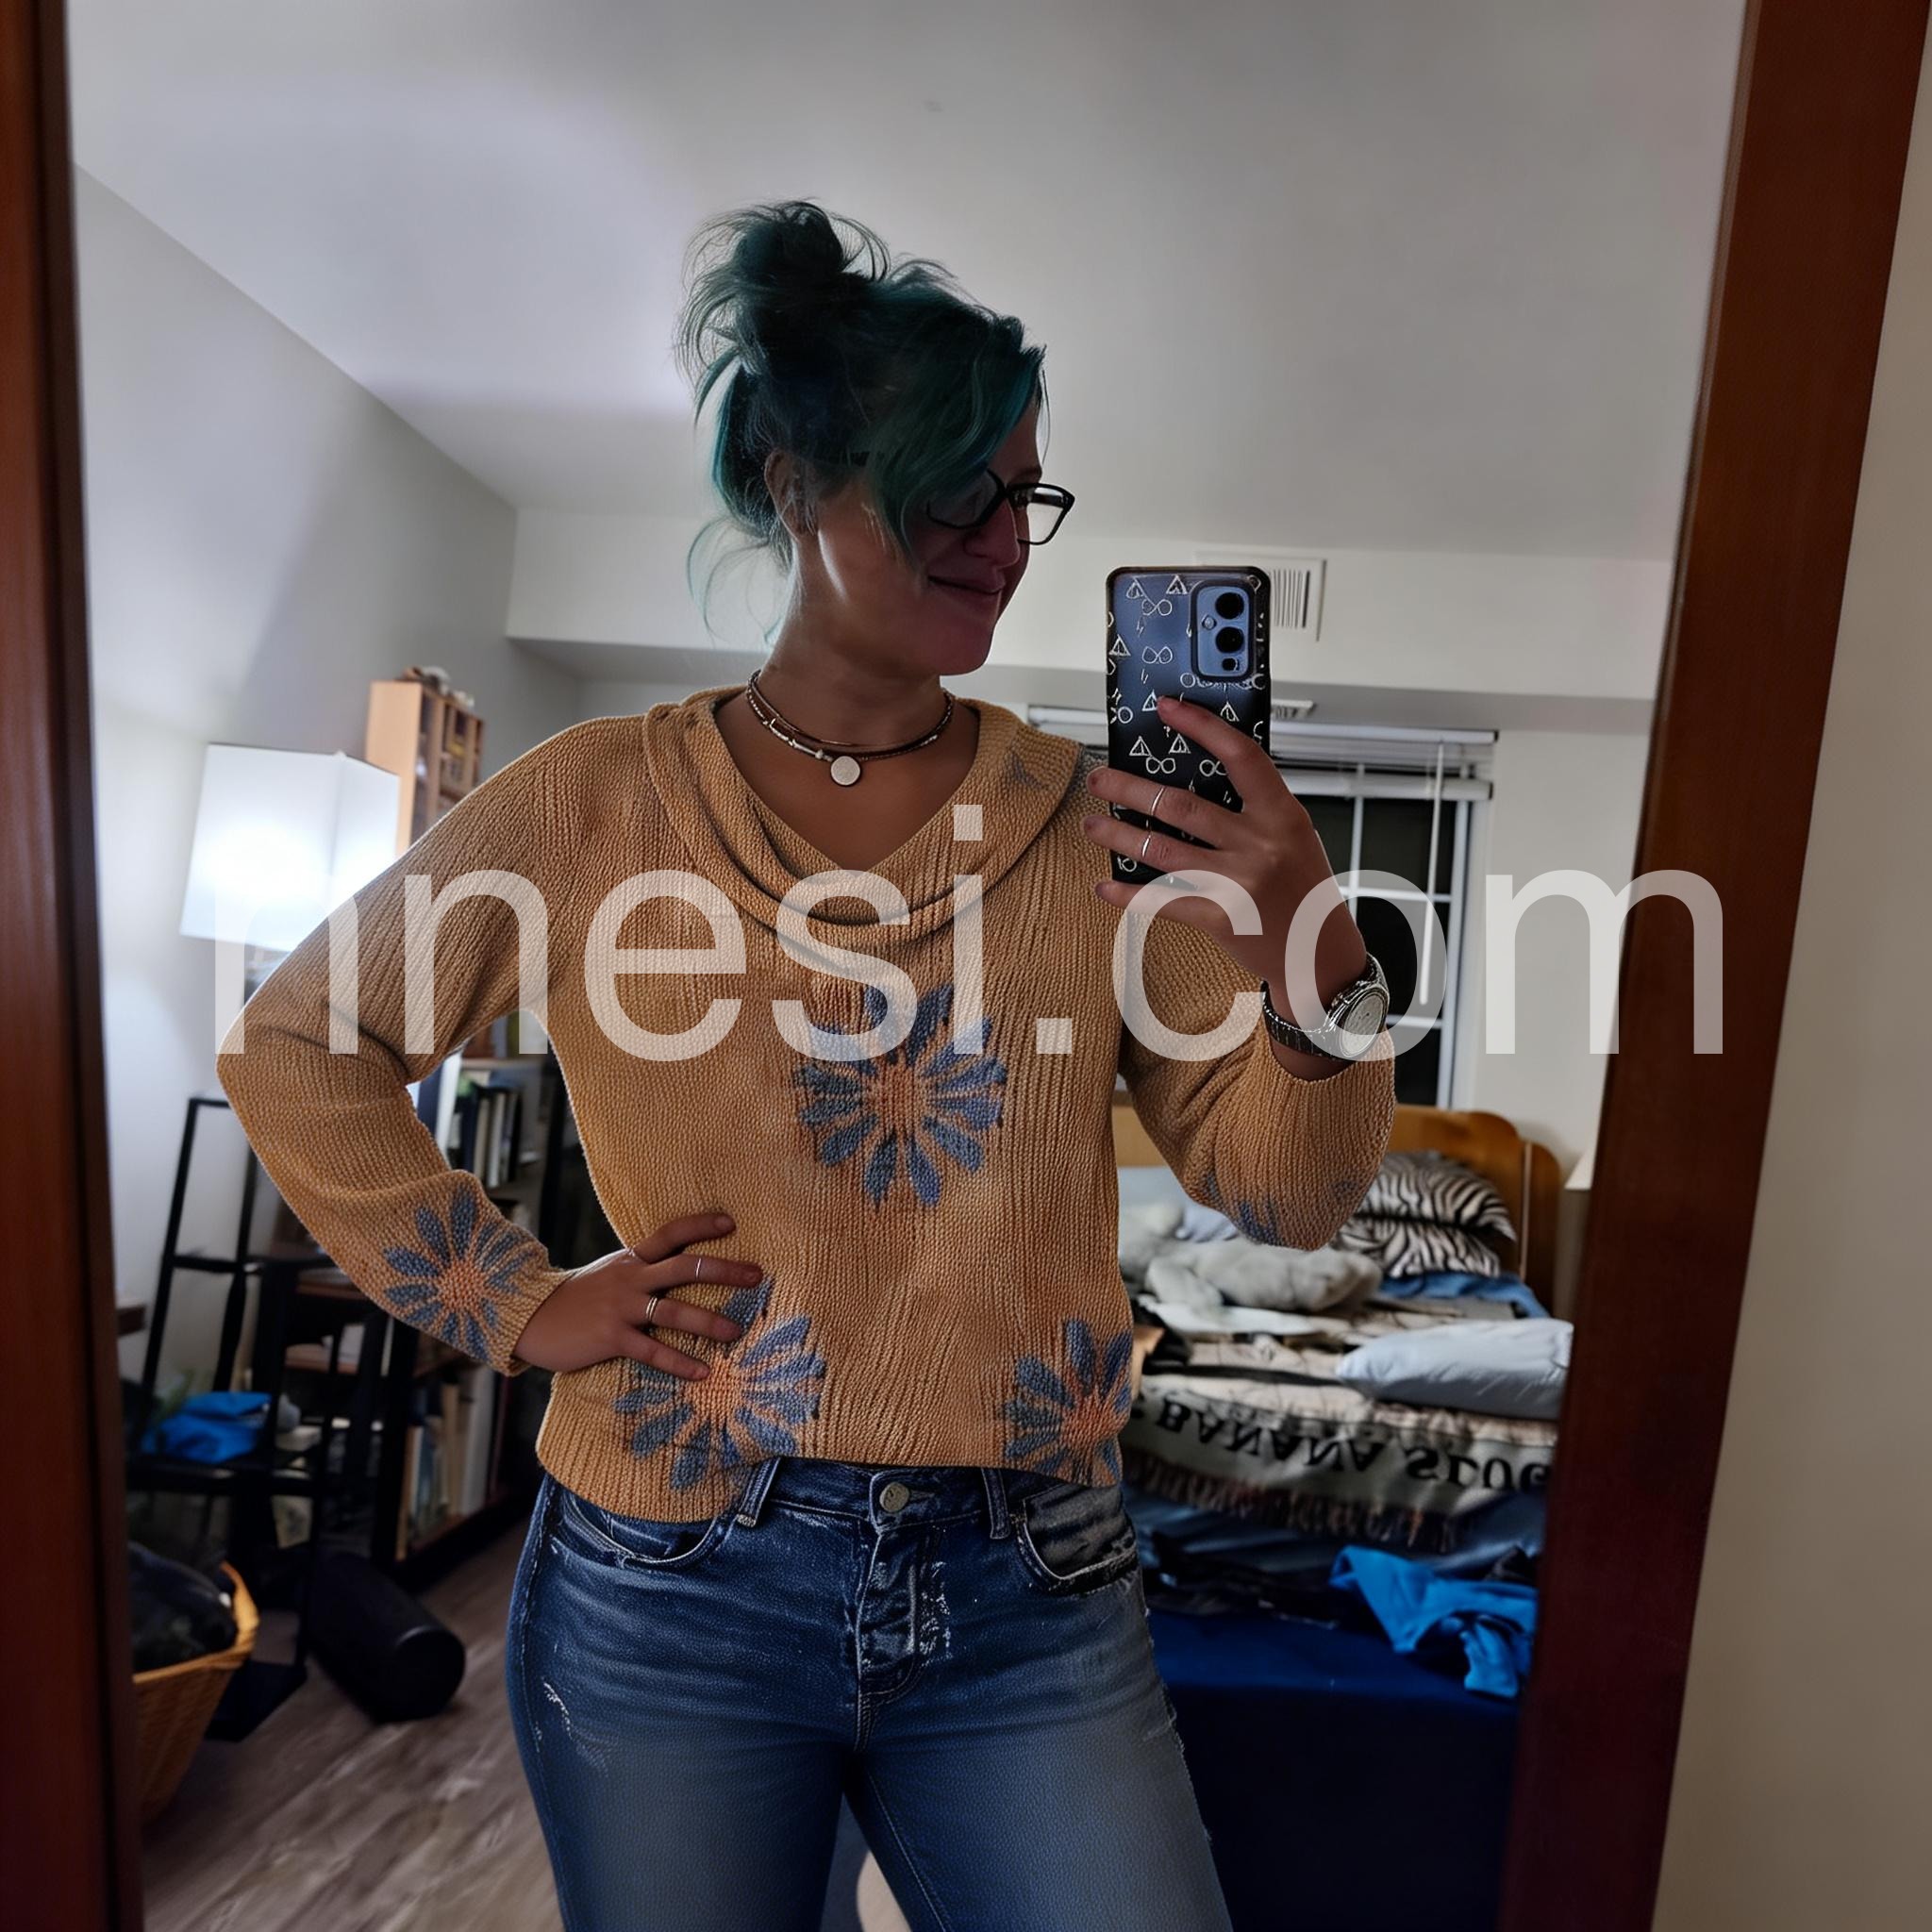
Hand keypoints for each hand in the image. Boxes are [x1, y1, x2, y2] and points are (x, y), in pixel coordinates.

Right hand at [512, 1212, 758, 1377]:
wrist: (531, 1318)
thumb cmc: (577, 1298)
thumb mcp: (610, 1273)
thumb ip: (641, 1269)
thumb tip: (678, 1268)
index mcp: (632, 1259)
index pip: (671, 1233)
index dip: (701, 1225)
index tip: (731, 1222)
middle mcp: (631, 1278)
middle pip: (684, 1267)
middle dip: (724, 1270)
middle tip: (756, 1276)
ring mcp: (621, 1307)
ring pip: (673, 1311)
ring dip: (709, 1322)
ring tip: (736, 1332)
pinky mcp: (611, 1337)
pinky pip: (652, 1350)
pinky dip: (679, 1362)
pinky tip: (702, 1372)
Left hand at [1080, 693, 1368, 1022]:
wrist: (1320, 954)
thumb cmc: (1302, 891)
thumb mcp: (1293, 837)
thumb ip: (1254, 809)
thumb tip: (1193, 780)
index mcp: (1281, 815)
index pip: (1241, 756)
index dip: (1202, 727)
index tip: (1168, 708)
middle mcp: (1259, 845)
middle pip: (1181, 805)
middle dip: (1130, 789)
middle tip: (1100, 779)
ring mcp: (1238, 882)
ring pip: (1162, 849)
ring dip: (1118, 836)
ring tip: (1092, 825)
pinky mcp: (1219, 917)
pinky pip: (1161, 900)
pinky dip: (1128, 894)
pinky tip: (1106, 886)